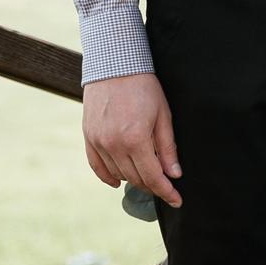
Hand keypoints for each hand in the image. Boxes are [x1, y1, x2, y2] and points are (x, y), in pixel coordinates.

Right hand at [84, 72, 182, 207]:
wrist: (114, 65)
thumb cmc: (144, 87)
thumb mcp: (163, 115)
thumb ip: (167, 147)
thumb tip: (174, 174)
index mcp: (136, 139)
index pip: (153, 177)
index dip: (167, 191)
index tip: (177, 200)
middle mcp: (114, 144)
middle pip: (136, 178)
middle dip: (153, 186)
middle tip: (166, 186)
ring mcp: (98, 141)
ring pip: (118, 174)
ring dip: (134, 179)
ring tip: (148, 177)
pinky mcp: (88, 136)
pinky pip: (96, 166)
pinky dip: (108, 176)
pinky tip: (118, 182)